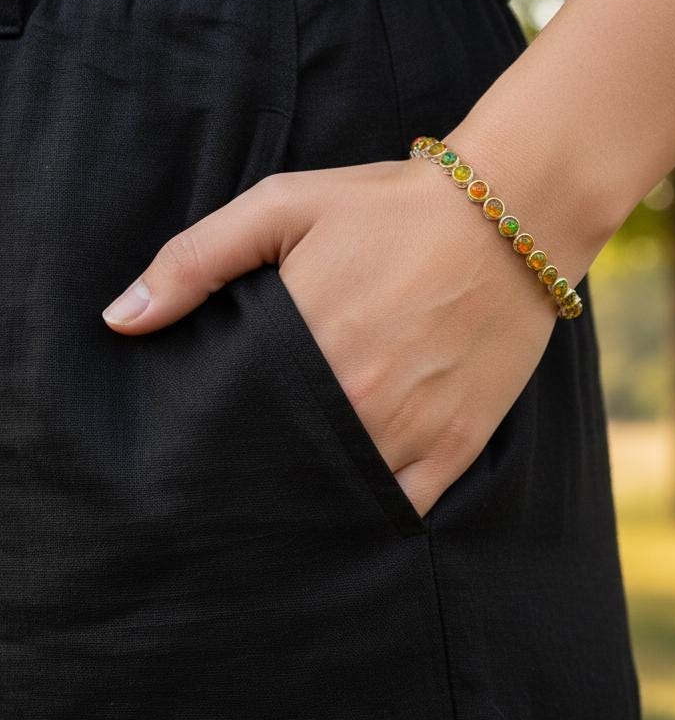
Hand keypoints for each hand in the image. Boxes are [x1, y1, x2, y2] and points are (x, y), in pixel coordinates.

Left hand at [101, 155, 558, 518]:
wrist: (510, 213)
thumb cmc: (393, 206)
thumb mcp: (284, 205)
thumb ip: (196, 259)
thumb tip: (119, 320)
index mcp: (306, 345)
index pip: (234, 426)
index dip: (210, 446)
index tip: (197, 453)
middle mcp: (358, 399)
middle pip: (283, 469)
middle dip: (256, 477)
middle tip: (235, 484)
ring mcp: (413, 427)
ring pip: (340, 496)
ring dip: (310, 501)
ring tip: (284, 504)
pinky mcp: (459, 441)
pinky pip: (404, 506)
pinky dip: (372, 515)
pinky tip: (349, 511)